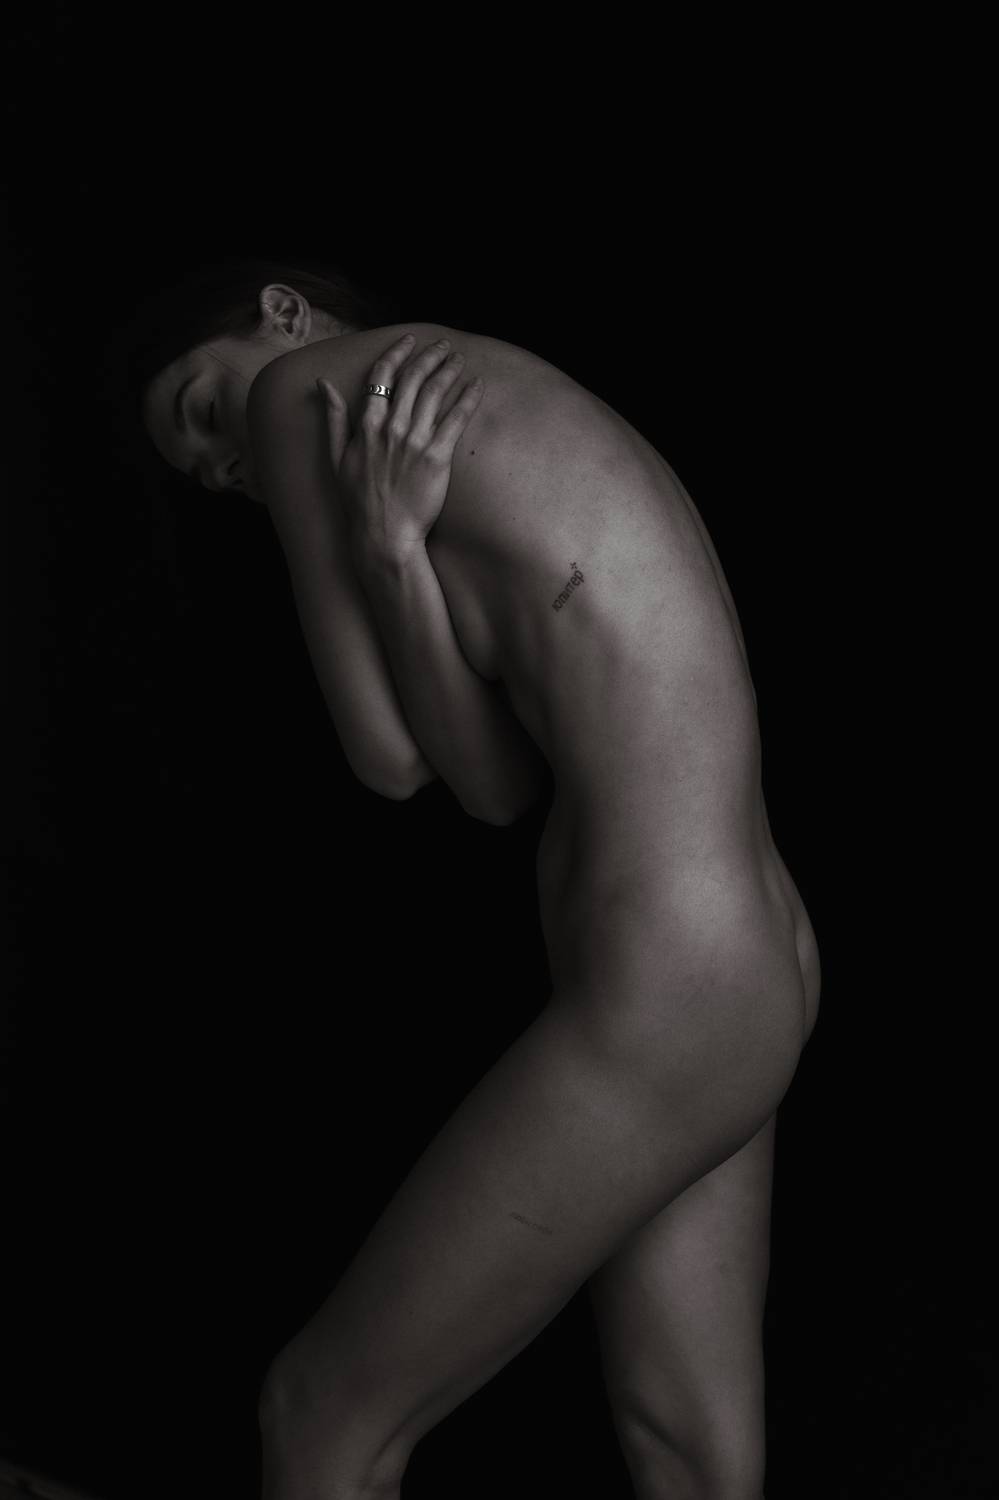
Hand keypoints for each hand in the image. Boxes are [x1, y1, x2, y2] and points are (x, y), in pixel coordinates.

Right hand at [317, 333, 484, 554]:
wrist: (383, 535)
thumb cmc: (358, 501)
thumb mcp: (336, 458)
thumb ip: (333, 418)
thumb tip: (323, 384)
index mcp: (367, 425)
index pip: (382, 377)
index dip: (397, 353)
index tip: (409, 340)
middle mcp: (391, 428)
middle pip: (412, 378)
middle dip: (429, 355)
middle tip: (443, 345)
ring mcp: (415, 441)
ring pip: (434, 392)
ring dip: (448, 370)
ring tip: (459, 358)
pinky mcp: (437, 457)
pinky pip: (456, 419)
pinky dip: (468, 398)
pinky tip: (477, 385)